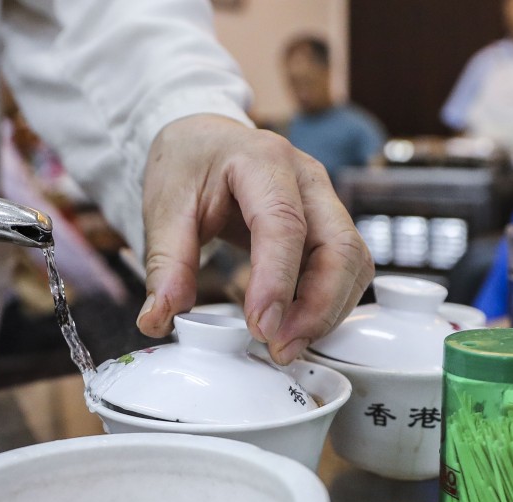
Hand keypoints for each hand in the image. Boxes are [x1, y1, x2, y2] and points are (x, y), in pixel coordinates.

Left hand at [137, 114, 374, 363]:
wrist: (204, 141)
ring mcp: (326, 201)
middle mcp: (308, 178)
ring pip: (354, 262)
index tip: (261, 328)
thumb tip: (158, 319)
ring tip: (287, 345)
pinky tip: (297, 326)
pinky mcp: (330, 226)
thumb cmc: (189, 165)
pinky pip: (348, 269)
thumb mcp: (164, 208)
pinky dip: (329, 304)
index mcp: (263, 161)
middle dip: (317, 307)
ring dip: (328, 311)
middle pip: (340, 246)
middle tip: (280, 348)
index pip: (284, 224)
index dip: (277, 281)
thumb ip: (166, 264)